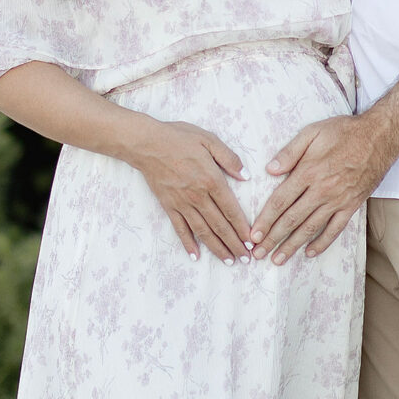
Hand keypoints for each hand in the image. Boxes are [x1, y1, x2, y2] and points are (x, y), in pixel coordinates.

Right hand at [127, 118, 251, 261]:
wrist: (147, 143)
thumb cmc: (179, 138)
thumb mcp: (209, 140)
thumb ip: (229, 158)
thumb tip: (246, 176)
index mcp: (211, 180)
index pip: (231, 210)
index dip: (242, 228)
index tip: (252, 241)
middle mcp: (198, 196)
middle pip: (219, 225)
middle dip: (234, 244)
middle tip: (245, 259)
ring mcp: (182, 203)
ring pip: (203, 231)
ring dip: (216, 248)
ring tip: (228, 260)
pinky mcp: (168, 206)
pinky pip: (180, 228)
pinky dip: (188, 243)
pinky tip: (195, 255)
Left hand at [250, 115, 392, 262]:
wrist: (380, 137)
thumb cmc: (344, 132)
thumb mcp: (312, 132)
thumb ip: (290, 151)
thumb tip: (269, 169)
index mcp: (308, 172)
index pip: (280, 201)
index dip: (264, 220)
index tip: (253, 234)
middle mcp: (321, 190)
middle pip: (291, 219)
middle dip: (272, 238)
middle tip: (258, 254)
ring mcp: (338, 200)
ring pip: (310, 228)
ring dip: (292, 245)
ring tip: (278, 259)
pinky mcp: (352, 205)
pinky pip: (335, 229)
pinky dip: (322, 243)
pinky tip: (310, 253)